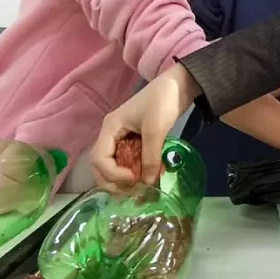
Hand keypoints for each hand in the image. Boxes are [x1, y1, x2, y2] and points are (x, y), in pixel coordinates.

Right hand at [91, 64, 197, 192]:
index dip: (113, 174)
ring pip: (114, 165)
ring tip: (139, 189)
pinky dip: (134, 171)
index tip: (134, 178)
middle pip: (101, 166)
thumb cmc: (163, 102)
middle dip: (114, 182)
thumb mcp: (156, 130)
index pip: (99, 159)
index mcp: (110, 128)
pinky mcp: (135, 140)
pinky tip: (146, 178)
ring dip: (123, 180)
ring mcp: (122, 137)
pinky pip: (128, 160)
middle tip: (133, 193)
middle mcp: (111, 134)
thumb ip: (150, 157)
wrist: (180, 85)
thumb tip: (147, 184)